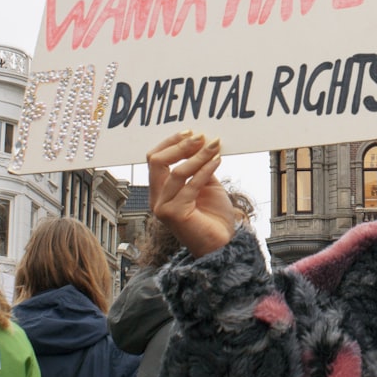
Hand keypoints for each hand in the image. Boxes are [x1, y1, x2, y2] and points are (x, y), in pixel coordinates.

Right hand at [147, 131, 237, 257]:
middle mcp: (157, 199)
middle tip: (201, 136)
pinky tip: (217, 160)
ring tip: (214, 147)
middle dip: (180, 145)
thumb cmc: (213, 216)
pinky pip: (191, 185)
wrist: (222, 243)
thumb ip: (199, 167)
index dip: (171, 142)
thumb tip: (202, 142)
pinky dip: (205, 169)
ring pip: (176, 171)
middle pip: (157, 161)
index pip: (155, 159)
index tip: (191, 132)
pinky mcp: (175, 214)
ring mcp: (164, 207)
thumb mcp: (206, 184)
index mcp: (160, 190)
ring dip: (197, 155)